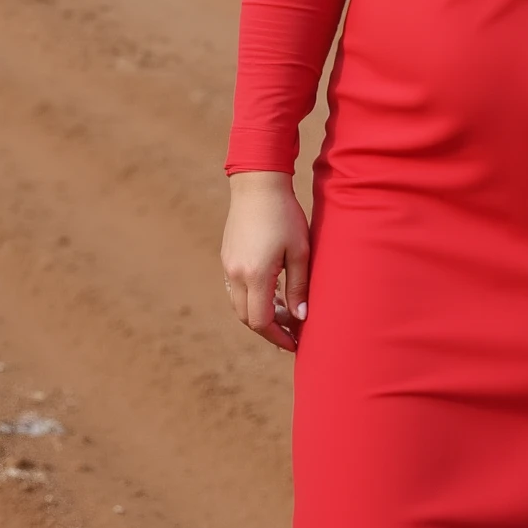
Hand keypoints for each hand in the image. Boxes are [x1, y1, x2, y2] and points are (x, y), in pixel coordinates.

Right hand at [221, 171, 311, 351]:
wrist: (258, 185)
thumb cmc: (285, 215)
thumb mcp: (300, 252)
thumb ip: (299, 287)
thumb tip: (301, 317)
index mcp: (255, 275)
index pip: (261, 322)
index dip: (278, 336)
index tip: (295, 342)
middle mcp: (236, 274)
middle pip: (247, 318)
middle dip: (269, 329)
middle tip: (292, 331)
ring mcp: (228, 266)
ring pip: (240, 305)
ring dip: (260, 314)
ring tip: (285, 312)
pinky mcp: (227, 257)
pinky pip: (236, 289)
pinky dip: (252, 299)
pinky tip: (272, 293)